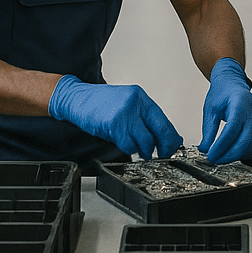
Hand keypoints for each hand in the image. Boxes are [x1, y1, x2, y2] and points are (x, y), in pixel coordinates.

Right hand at [48, 76, 182, 158]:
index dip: (171, 139)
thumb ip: (144, 118)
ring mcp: (125, 114)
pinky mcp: (114, 125)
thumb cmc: (101, 102)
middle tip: (160, 154)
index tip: (173, 148)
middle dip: (162, 148)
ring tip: (134, 146)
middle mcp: (136, 104)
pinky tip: (121, 142)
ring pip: (144, 142)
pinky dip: (127, 148)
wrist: (78, 98)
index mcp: (141, 98)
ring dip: (141, 150)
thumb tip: (161, 135)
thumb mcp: (127, 103)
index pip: (165, 121)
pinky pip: (128, 145)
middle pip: (160, 132)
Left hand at [200, 58, 251, 163]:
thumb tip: (205, 149)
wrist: (233, 83)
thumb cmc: (222, 93)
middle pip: (245, 140)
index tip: (211, 155)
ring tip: (225, 155)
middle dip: (229, 155)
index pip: (232, 130)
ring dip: (238, 155)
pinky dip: (249, 151)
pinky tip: (238, 151)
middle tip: (216, 159)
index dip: (221, 146)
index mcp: (239, 104)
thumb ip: (208, 131)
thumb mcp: (210, 110)